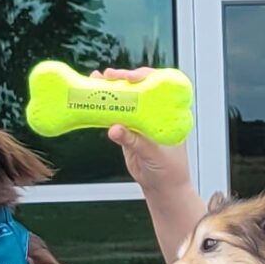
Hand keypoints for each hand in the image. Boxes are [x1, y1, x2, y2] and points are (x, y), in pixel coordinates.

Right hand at [101, 68, 192, 197]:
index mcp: (168, 113)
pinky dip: (105, 108)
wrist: (162, 188)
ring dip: (111, 90)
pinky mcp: (128, 131)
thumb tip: (115, 129)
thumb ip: (135, 142)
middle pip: (139, 88)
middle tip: (109, 75)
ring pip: (126, 100)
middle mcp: (155, 113)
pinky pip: (115, 116)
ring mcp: (141, 121)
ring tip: (96, 80)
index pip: (158, 87)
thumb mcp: (154, 154)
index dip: (144, 77)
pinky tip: (94, 100)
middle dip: (124, 79)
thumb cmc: (170, 170)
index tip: (131, 77)